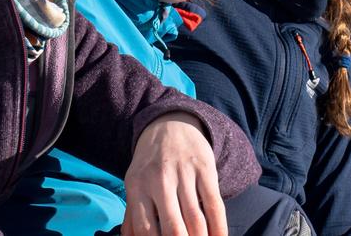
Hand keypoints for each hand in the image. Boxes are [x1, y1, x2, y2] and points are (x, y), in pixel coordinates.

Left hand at [123, 112, 227, 235]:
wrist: (170, 124)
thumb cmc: (150, 163)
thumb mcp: (134, 183)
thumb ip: (132, 215)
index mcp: (137, 186)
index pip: (145, 229)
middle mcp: (159, 180)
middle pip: (173, 228)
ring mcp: (184, 174)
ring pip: (196, 219)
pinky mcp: (205, 169)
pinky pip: (214, 205)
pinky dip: (219, 227)